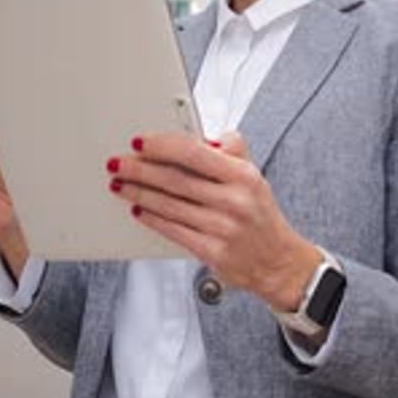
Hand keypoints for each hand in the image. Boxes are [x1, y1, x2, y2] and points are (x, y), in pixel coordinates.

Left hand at [106, 131, 322, 310]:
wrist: (278, 261)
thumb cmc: (259, 215)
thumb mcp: (254, 175)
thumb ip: (230, 151)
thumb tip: (201, 136)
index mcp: (243, 176)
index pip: (194, 152)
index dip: (162, 145)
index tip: (140, 142)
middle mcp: (234, 201)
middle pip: (175, 179)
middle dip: (140, 169)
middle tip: (119, 163)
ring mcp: (222, 228)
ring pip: (169, 205)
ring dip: (138, 193)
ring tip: (121, 184)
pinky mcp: (212, 252)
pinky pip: (173, 230)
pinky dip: (151, 218)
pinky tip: (138, 210)